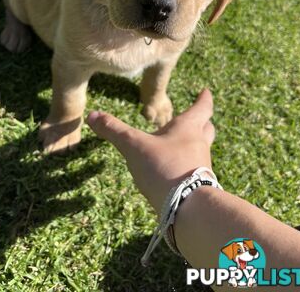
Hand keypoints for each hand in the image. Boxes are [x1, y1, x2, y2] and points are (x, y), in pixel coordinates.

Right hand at [87, 89, 214, 212]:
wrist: (188, 207)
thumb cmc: (164, 168)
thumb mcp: (134, 146)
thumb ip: (114, 131)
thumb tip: (92, 115)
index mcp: (188, 128)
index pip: (202, 108)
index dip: (204, 98)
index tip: (206, 91)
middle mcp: (199, 145)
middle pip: (207, 128)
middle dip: (203, 121)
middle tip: (200, 118)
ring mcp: (202, 166)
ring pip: (202, 150)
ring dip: (194, 145)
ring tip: (181, 145)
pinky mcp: (200, 186)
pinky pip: (196, 171)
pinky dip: (188, 166)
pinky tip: (176, 172)